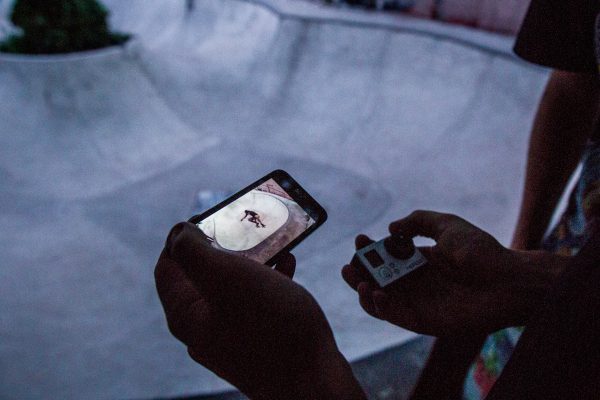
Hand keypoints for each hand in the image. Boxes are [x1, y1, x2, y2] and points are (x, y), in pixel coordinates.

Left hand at [155, 222, 364, 399]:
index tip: (209, 217)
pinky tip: (288, 267)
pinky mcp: (257, 342)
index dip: (182, 237)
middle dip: (223, 246)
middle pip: (201, 275)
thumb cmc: (271, 327)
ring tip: (271, 244)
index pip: (167, 266)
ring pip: (232, 287)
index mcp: (187, 314)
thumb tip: (178, 233)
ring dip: (249, 261)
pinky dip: (268, 280)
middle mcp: (203, 328)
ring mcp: (230, 338)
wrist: (314, 381)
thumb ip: (194, 251)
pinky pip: (255, 302)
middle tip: (244, 228)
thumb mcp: (227, 278)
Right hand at [342, 211, 563, 336]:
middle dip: (359, 271)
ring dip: (362, 290)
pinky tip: (374, 292)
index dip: (370, 250)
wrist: (508, 280)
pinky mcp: (423, 321)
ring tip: (355, 278)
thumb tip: (390, 229)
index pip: (387, 257)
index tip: (360, 239)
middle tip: (349, 264)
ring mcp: (418, 303)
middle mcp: (416, 283)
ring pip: (380, 300)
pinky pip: (394, 316)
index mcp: (420, 261)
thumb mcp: (447, 225)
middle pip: (378, 279)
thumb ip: (418, 222)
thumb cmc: (482, 251)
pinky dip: (379, 306)